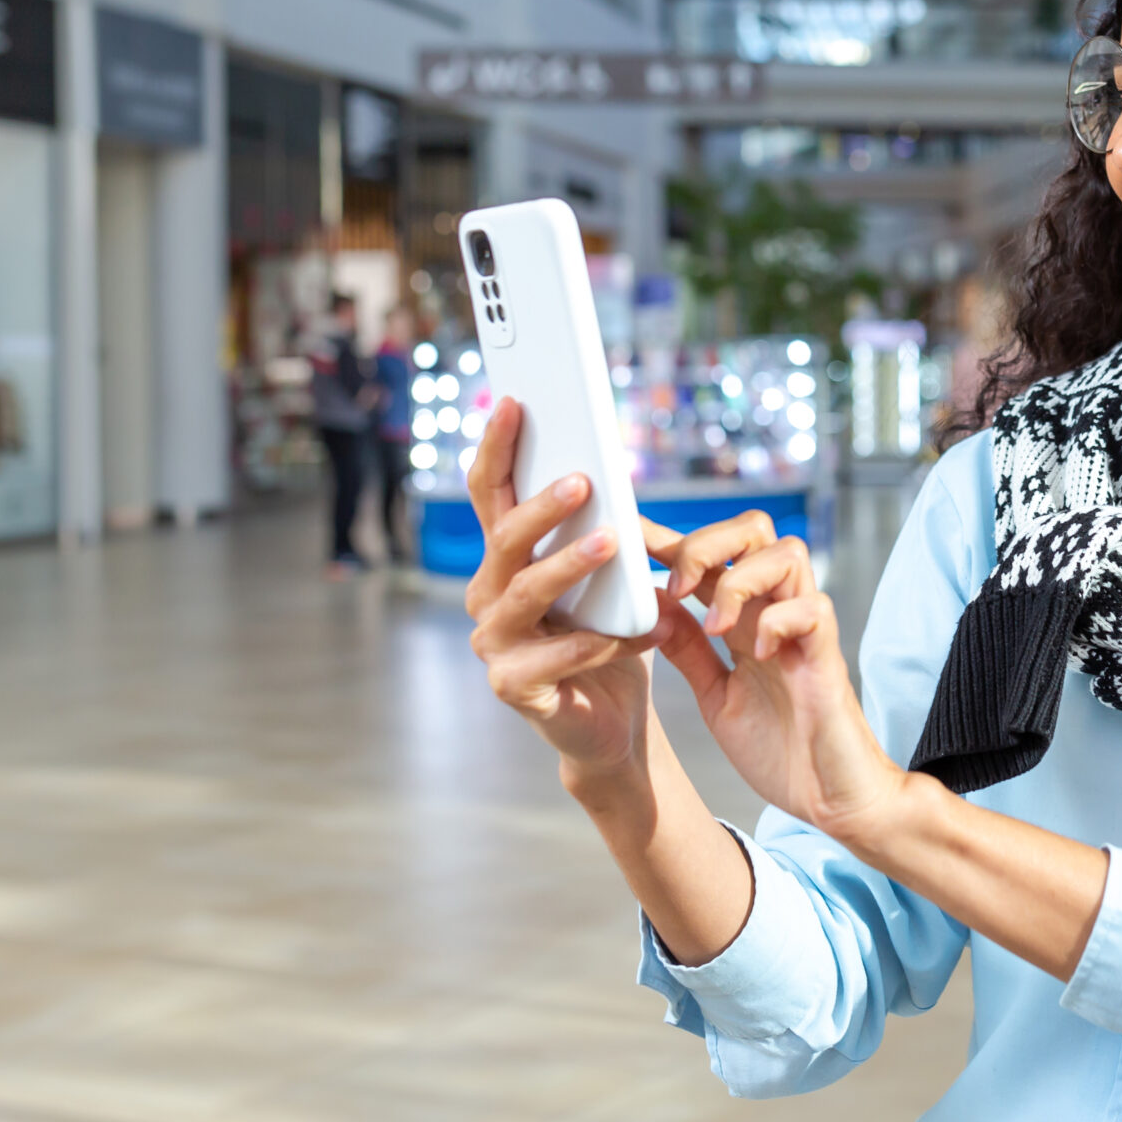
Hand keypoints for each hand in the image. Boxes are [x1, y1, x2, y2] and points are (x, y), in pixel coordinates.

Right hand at [465, 398, 658, 779]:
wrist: (614, 720)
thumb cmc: (611, 636)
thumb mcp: (612, 577)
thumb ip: (602, 530)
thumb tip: (607, 476)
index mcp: (506, 558)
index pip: (492, 493)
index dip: (497, 446)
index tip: (515, 401)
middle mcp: (488, 594)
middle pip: (504, 537)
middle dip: (541, 505)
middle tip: (584, 479)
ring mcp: (494, 643)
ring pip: (524, 592)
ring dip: (568, 564)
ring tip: (613, 543)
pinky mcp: (512, 686)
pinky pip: (551, 658)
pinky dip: (594, 643)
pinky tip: (632, 633)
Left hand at [648, 514, 912, 850]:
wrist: (830, 800)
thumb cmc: (781, 750)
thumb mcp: (716, 695)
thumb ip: (690, 650)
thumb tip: (652, 603)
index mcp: (746, 621)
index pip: (711, 557)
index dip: (670, 539)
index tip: (630, 537)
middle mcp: (776, 614)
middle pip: (752, 530)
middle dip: (706, 543)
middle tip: (676, 587)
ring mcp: (805, 631)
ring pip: (786, 553)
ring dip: (740, 580)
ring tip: (717, 627)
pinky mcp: (828, 655)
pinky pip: (811, 607)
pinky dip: (778, 621)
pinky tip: (758, 653)